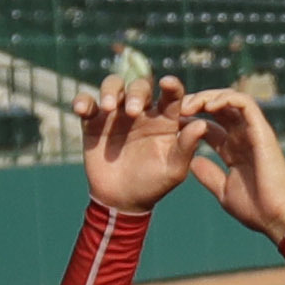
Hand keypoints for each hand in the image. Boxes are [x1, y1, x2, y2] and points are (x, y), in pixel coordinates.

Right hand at [81, 78, 200, 214]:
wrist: (122, 200)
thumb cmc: (154, 184)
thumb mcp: (174, 169)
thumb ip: (187, 146)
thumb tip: (202, 124)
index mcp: (165, 118)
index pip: (171, 94)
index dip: (171, 85)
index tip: (168, 83)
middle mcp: (142, 111)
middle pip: (140, 86)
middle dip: (137, 93)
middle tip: (133, 111)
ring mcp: (117, 114)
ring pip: (114, 86)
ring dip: (111, 90)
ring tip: (109, 108)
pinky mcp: (94, 122)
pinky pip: (87, 103)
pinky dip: (83, 101)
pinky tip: (82, 109)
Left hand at [182, 88, 284, 245]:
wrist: (277, 217)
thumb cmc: (255, 209)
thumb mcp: (223, 190)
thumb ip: (209, 175)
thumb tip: (193, 162)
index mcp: (233, 150)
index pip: (209, 124)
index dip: (190, 120)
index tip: (171, 122)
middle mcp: (243, 137)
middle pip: (218, 107)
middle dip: (196, 102)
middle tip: (178, 108)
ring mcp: (253, 132)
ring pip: (231, 99)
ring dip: (208, 97)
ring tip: (190, 105)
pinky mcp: (262, 131)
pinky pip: (245, 103)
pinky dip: (227, 99)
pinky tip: (209, 106)